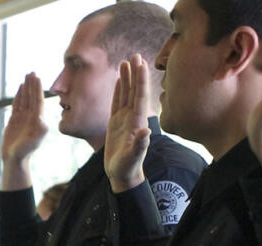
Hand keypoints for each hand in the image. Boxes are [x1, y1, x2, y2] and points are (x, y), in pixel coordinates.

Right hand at [0, 72, 48, 189]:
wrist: (14, 159)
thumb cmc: (25, 152)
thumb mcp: (34, 141)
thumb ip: (39, 129)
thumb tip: (40, 117)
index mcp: (38, 120)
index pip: (38, 101)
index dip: (37, 89)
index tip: (37, 78)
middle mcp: (32, 117)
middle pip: (32, 97)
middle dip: (32, 85)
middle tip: (32, 72)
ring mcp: (23, 118)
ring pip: (25, 99)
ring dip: (26, 88)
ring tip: (26, 76)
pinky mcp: (15, 121)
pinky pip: (17, 105)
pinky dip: (18, 96)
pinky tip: (19, 88)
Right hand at [104, 54, 152, 192]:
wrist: (123, 175)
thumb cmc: (127, 168)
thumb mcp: (132, 158)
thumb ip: (139, 145)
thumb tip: (145, 132)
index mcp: (137, 122)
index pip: (139, 97)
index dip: (140, 81)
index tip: (141, 65)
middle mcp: (132, 117)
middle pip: (134, 91)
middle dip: (135, 73)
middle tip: (136, 55)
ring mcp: (124, 119)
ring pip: (126, 94)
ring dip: (127, 78)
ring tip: (126, 61)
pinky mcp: (116, 123)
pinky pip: (117, 103)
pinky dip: (118, 90)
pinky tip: (119, 80)